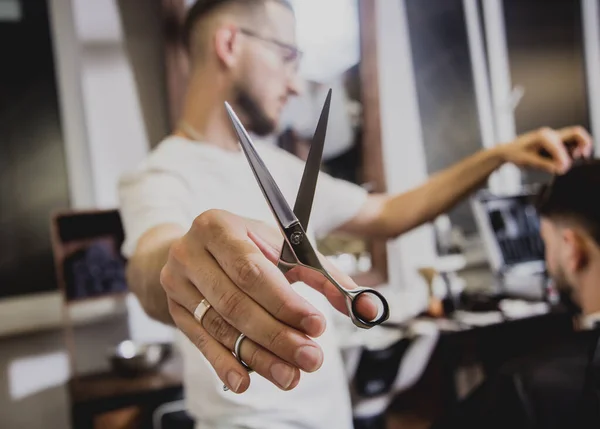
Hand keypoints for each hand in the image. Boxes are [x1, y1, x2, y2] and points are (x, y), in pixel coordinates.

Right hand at [159, 209, 374, 392]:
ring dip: (258, 356)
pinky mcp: (175, 311)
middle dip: (276, 335)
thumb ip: (327, 276)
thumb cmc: (249, 246)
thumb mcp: (284, 249)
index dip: (284, 302)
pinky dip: (225, 364)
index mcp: (218, 226)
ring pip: (221, 327)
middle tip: (310, 359)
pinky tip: (246, 381)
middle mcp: (191, 253)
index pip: (252, 270)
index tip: (316, 326)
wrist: (197, 250)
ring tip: (290, 376)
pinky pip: (200, 342)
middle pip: (236, 303)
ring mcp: (177, 284)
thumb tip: (368, 308)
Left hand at [498, 126, 592, 173]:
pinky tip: (563, 160)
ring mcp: (552, 136)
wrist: (507, 151)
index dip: (563, 159)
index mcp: (543, 137)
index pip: (560, 147)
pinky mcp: (553, 141)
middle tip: (583, 156)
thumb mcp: (529, 162)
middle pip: (576, 133)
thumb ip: (546, 165)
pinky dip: (571, 150)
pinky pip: (568, 143)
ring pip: (573, 138)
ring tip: (569, 160)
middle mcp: (550, 134)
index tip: (561, 169)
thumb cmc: (516, 155)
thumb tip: (561, 168)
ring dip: (577, 148)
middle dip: (584, 144)